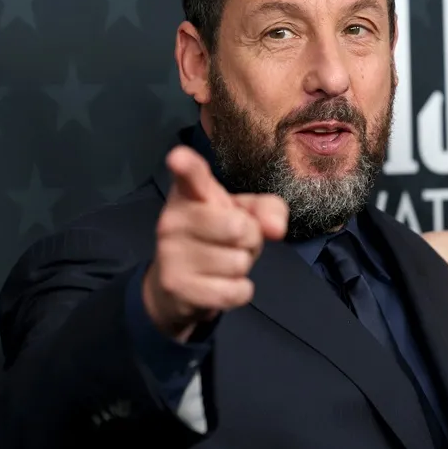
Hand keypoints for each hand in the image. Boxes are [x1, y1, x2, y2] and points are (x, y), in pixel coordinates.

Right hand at [142, 145, 287, 341]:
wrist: (177, 285)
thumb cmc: (216, 236)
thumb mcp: (243, 214)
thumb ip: (268, 209)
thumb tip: (276, 229)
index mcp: (190, 194)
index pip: (190, 176)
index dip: (186, 165)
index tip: (178, 158)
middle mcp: (173, 220)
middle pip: (240, 228)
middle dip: (250, 239)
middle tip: (233, 241)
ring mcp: (171, 254)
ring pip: (239, 262)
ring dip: (242, 266)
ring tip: (223, 262)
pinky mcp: (177, 287)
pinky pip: (234, 291)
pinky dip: (239, 291)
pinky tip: (222, 285)